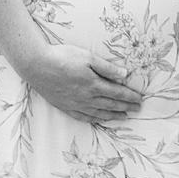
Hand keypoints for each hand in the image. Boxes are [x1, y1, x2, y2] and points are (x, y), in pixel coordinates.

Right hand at [11, 41, 143, 124]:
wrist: (38, 66)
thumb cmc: (63, 58)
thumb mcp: (88, 57)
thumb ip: (107, 68)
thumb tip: (125, 75)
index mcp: (94, 84)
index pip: (117, 93)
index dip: (130, 97)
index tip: (140, 99)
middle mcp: (86, 98)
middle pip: (110, 104)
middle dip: (126, 107)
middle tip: (137, 110)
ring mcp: (75, 104)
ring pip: (98, 113)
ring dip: (113, 115)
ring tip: (123, 117)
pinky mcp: (65, 107)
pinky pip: (83, 117)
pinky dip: (94, 120)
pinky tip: (99, 120)